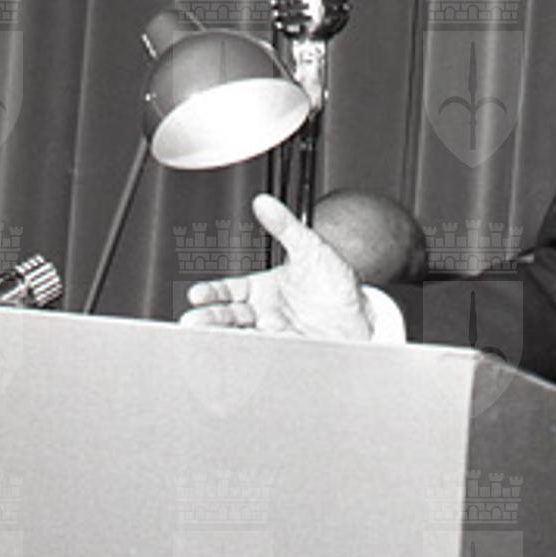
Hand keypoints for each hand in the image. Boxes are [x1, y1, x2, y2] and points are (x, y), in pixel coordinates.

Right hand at [181, 193, 376, 341]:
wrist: (362, 316)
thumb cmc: (336, 282)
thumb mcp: (310, 247)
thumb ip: (285, 225)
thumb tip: (263, 202)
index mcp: (265, 288)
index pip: (230, 290)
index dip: (212, 293)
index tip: (197, 295)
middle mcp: (265, 311)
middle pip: (228, 316)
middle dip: (208, 318)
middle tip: (192, 321)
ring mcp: (274, 333)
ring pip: (239, 335)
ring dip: (220, 338)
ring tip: (204, 339)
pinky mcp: (286, 350)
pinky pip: (259, 353)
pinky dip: (245, 354)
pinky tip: (236, 353)